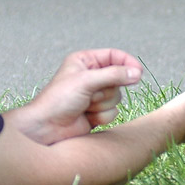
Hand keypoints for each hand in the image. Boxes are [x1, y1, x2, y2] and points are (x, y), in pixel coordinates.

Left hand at [12, 49, 142, 144]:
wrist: (47, 128)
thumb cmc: (58, 100)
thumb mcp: (86, 81)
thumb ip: (113, 75)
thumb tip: (136, 73)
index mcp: (85, 61)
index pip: (114, 55)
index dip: (127, 62)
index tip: (138, 72)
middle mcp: (91, 76)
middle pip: (118, 79)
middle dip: (107, 90)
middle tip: (91, 95)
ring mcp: (94, 95)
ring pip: (117, 97)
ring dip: (103, 104)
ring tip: (85, 106)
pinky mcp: (97, 111)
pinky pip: (113, 112)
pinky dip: (101, 116)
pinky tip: (87, 117)